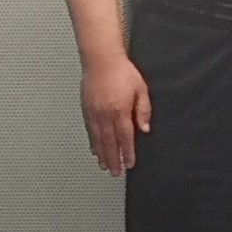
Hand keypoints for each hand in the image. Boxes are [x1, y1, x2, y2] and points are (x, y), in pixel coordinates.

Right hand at [81, 52, 150, 174]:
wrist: (101, 59)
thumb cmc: (122, 71)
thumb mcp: (140, 89)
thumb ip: (143, 109)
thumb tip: (144, 128)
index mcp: (120, 110)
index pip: (125, 137)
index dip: (128, 152)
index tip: (129, 164)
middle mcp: (105, 114)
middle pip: (110, 142)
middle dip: (113, 159)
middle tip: (115, 173)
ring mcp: (94, 113)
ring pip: (98, 139)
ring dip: (102, 154)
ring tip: (104, 166)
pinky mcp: (86, 109)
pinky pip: (90, 130)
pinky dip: (92, 142)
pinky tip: (94, 150)